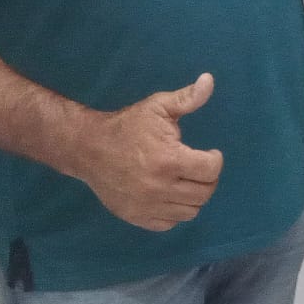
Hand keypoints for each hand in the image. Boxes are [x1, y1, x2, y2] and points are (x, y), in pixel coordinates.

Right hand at [69, 73, 224, 231]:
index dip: (215, 159)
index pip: (210, 170)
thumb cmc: (128, 125)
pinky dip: (175, 211)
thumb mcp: (158, 106)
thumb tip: (209, 80)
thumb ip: (187, 98)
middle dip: (207, 178)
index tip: (209, 153)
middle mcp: (159, 187)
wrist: (88, 148)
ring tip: (186, 180)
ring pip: (190, 211)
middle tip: (199, 167)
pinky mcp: (136, 217)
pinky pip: (169, 223)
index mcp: (168, 160)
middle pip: (204, 193)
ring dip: (194, 196)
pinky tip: (170, 194)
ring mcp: (147, 205)